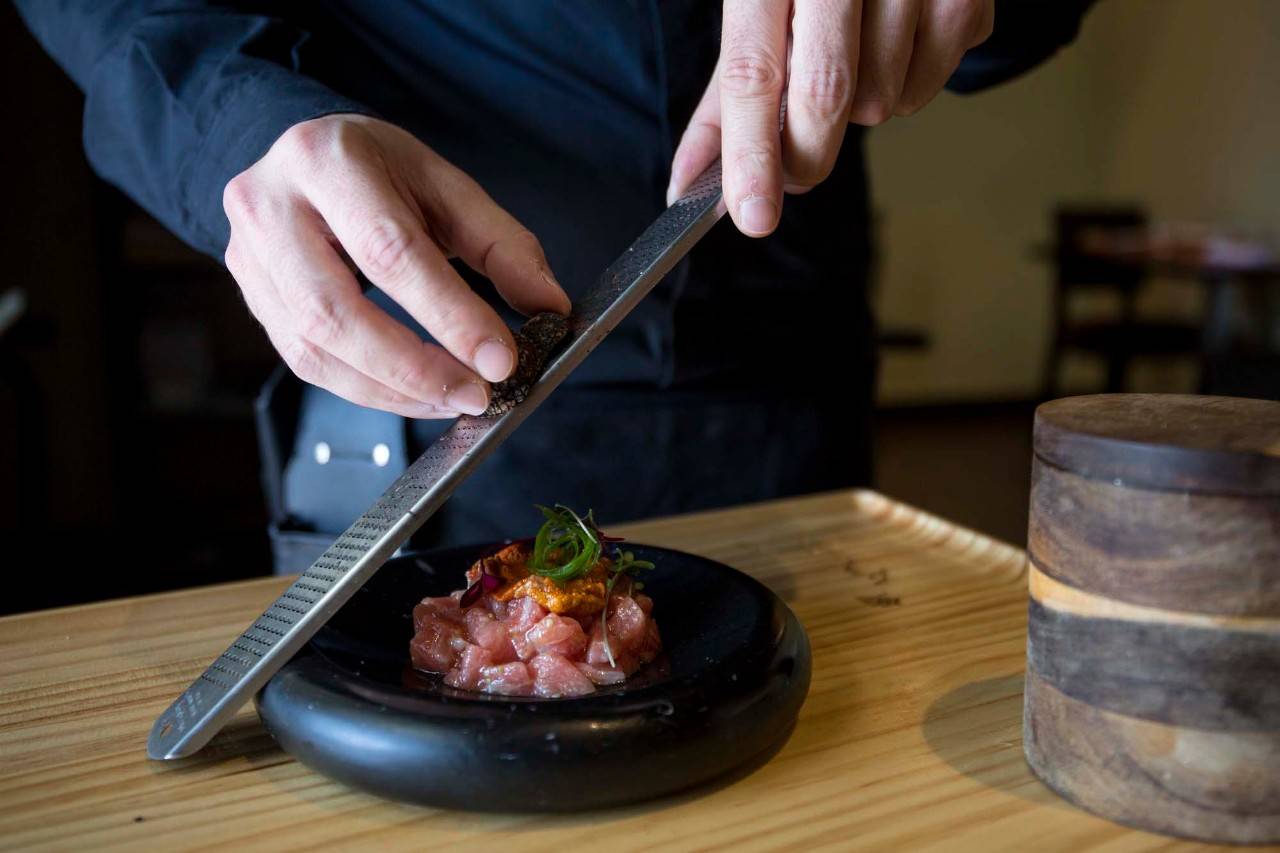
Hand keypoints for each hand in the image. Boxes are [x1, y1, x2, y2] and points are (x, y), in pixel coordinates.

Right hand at [223, 114, 570, 417]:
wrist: (307, 159)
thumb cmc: (381, 172)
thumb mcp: (448, 187)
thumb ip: (502, 245)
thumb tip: (550, 306)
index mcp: (327, 160)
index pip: (389, 251)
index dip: (448, 314)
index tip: (500, 359)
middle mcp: (270, 206)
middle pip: (335, 310)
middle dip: (413, 368)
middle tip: (475, 395)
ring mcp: (248, 255)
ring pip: (313, 348)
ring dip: (391, 390)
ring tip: (452, 399)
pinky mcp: (250, 295)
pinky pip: (304, 361)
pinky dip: (366, 388)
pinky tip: (413, 393)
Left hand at [668, 0, 993, 235]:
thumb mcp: (757, 7)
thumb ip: (725, 97)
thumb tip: (690, 181)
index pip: (755, 70)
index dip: (752, 153)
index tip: (752, 215)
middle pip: (825, 95)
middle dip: (806, 155)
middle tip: (795, 169)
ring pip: (881, 102)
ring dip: (859, 108)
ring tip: (853, 57)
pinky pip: (925, 88)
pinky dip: (904, 86)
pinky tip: (894, 43)